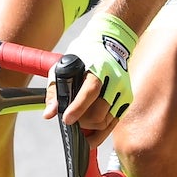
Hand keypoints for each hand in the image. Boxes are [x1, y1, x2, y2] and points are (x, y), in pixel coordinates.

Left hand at [56, 11, 136, 138]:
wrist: (110, 43)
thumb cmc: (84, 55)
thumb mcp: (64, 67)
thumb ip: (54, 91)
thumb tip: (49, 114)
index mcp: (98, 69)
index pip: (89, 92)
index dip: (77, 108)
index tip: (66, 119)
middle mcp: (114, 80)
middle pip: (98, 113)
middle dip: (82, 121)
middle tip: (70, 120)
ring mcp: (123, 91)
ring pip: (106, 121)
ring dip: (90, 127)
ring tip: (79, 123)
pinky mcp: (127, 99)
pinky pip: (113, 122)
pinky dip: (101, 130)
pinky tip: (90, 133)